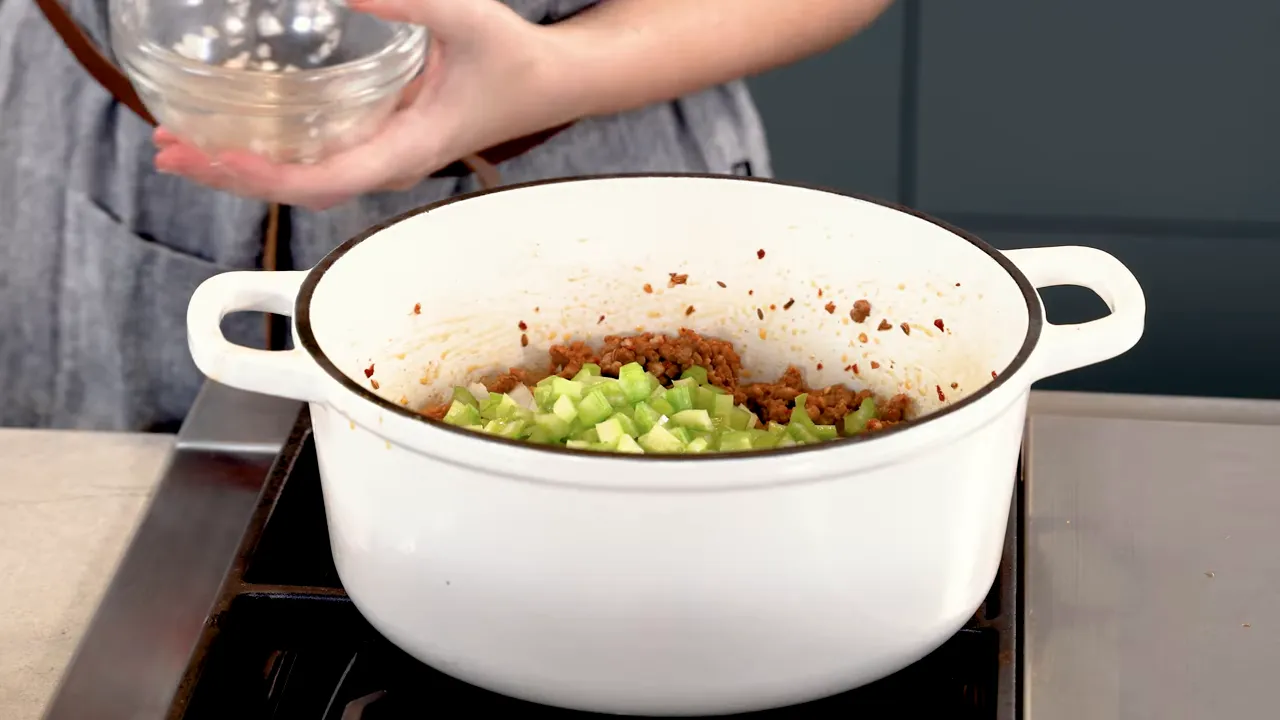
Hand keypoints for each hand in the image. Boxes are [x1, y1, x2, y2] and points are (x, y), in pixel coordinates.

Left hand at [154, 0, 578, 209]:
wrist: (551, 83)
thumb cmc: (517, 61)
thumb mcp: (470, 20)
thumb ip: (412, 2)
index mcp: (409, 151)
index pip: (326, 179)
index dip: (266, 175)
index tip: (217, 155)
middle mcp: (389, 164)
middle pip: (298, 189)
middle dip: (231, 174)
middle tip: (169, 150)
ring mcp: (382, 157)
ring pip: (302, 178)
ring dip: (242, 166)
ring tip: (183, 144)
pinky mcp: (380, 141)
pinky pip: (315, 158)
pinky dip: (268, 150)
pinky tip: (236, 129)